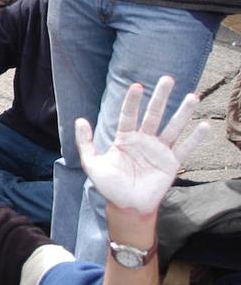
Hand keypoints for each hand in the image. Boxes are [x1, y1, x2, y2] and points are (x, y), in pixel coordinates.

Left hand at [77, 76, 207, 215]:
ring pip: (172, 127)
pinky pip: (185, 149)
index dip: (132, 101)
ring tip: (193, 97)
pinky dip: (195, 138)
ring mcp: (159, 150)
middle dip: (160, 97)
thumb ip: (85, 143)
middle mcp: (144, 140)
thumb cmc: (110, 185)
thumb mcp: (92, 164)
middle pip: (153, 115)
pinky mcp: (171, 163)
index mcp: (125, 138)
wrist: (126, 206)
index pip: (129, 115)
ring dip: (182, 113)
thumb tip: (80, 120)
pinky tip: (204, 126)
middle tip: (167, 79)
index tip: (137, 86)